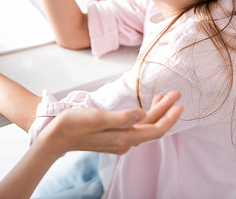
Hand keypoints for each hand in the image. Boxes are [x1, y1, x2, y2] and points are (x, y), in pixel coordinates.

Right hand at [40, 91, 183, 156]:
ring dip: (155, 112)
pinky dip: (143, 116)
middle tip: (176, 94)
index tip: (179, 103)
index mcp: (123, 138)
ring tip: (163, 97)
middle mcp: (124, 142)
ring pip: (143, 127)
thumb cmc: (74, 124)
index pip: (154, 129)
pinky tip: (143, 108)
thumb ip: (121, 118)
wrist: (56, 136)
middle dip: (165, 111)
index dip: (169, 117)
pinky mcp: (113, 136)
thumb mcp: (97, 118)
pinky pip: (135, 127)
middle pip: (151, 127)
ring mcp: (118, 140)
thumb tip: (142, 113)